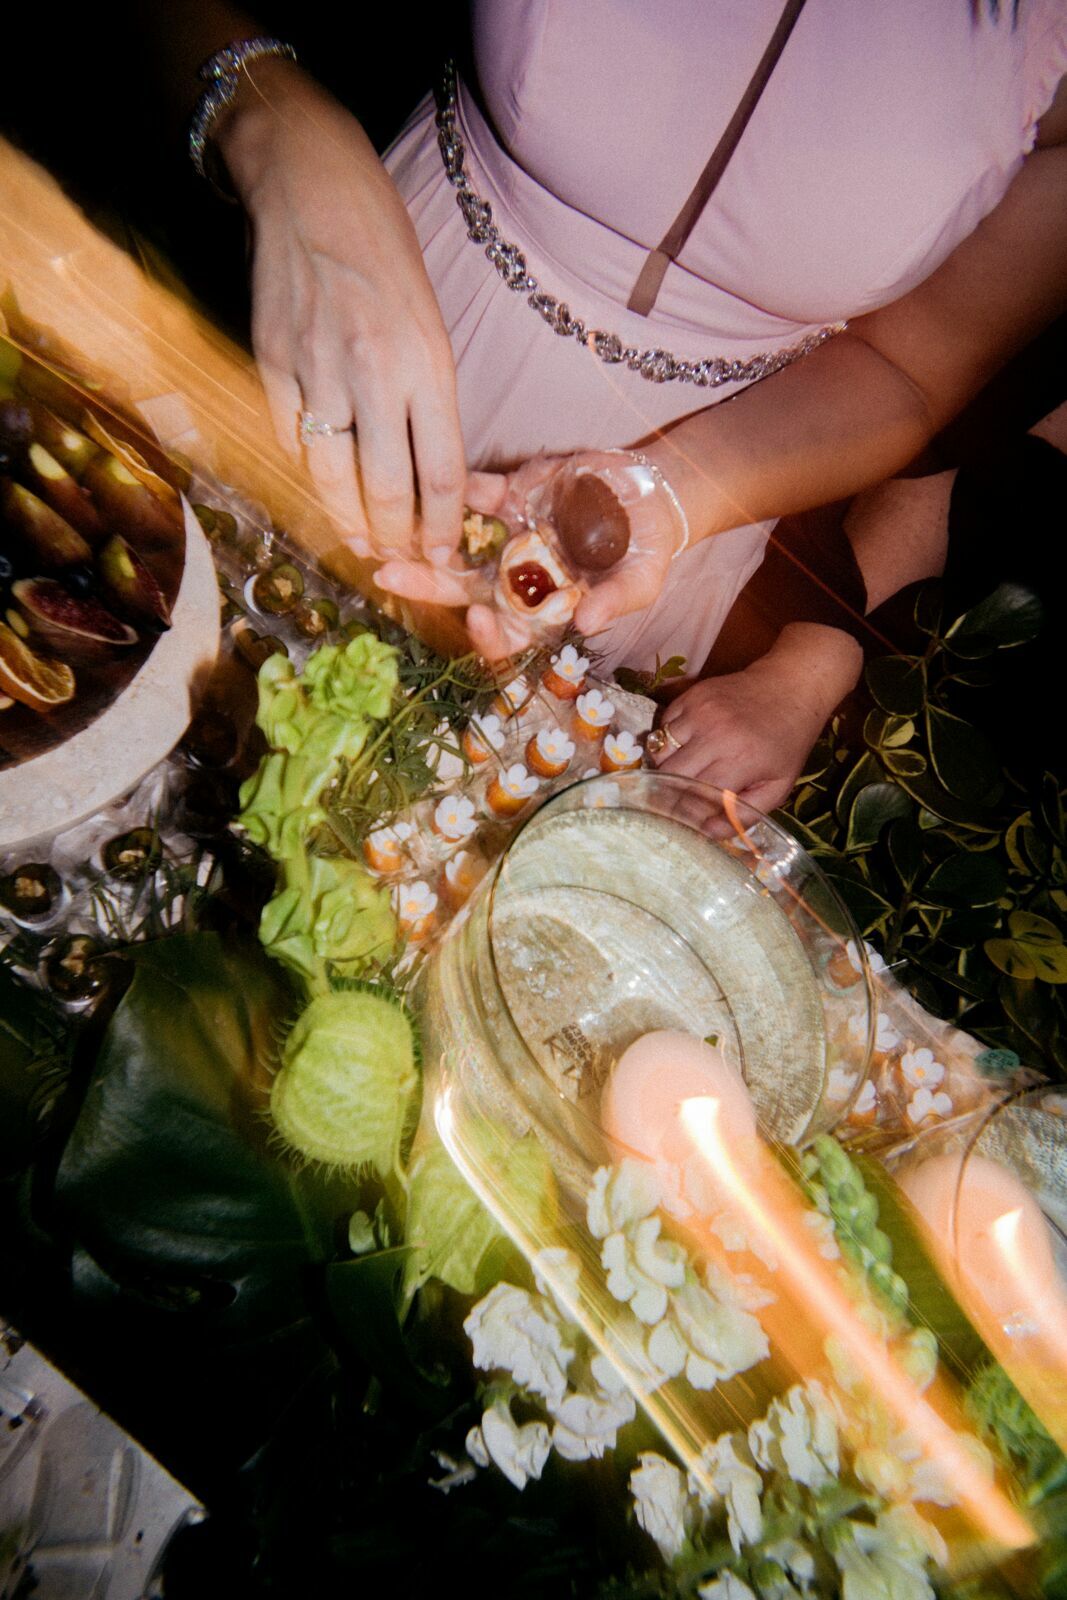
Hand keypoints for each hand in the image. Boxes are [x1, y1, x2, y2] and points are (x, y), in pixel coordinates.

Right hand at [218, 61, 465, 558]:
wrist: (311, 187)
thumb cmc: (384, 254)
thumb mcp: (431, 323)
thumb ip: (430, 397)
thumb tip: (431, 472)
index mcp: (427, 362)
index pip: (442, 470)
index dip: (444, 525)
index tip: (446, 551)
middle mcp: (374, 372)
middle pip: (386, 489)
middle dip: (397, 539)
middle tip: (404, 562)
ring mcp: (317, 369)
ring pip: (330, 477)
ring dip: (348, 523)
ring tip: (363, 544)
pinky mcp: (271, 363)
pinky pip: (290, 441)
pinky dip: (306, 475)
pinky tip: (321, 493)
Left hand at [374, 450, 683, 661]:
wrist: (652, 493)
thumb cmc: (648, 550)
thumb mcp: (643, 581)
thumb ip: (616, 602)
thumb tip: (586, 624)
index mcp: (541, 609)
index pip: (505, 634)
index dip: (486, 635)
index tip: (477, 618)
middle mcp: (513, 578)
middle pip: (461, 589)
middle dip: (424, 583)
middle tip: (387, 575)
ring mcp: (506, 536)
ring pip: (454, 542)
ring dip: (421, 536)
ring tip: (385, 529)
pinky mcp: (509, 494)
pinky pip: (473, 492)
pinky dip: (453, 487)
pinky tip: (425, 479)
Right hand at [648, 624, 862, 812]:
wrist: (790, 687)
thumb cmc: (786, 742)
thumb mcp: (778, 785)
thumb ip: (745, 814)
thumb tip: (709, 832)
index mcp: (740, 759)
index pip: (696, 795)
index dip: (687, 811)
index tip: (686, 819)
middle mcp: (716, 734)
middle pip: (671, 774)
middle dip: (670, 791)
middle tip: (676, 799)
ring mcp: (700, 711)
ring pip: (660, 751)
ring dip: (666, 766)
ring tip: (683, 771)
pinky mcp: (691, 696)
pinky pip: (663, 727)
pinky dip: (668, 741)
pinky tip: (687, 745)